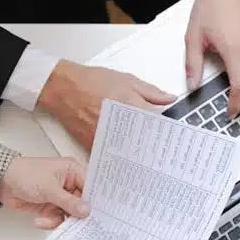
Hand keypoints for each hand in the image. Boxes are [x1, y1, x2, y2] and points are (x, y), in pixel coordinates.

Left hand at [0, 156, 89, 227]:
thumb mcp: (49, 188)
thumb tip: (86, 210)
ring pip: (70, 214)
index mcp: (72, 171)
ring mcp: (59, 196)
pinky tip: (39, 221)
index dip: (94, 201)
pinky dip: (50, 222)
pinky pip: (57, 219)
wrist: (2, 182)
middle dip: (77, 215)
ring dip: (61, 220)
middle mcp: (68, 184)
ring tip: (49, 221)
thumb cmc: (24, 174)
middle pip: (81, 204)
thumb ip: (69, 201)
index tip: (98, 215)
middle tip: (77, 226)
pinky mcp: (50, 206)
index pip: (90, 187)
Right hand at [37, 60, 173, 149]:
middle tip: (165, 153)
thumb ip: (151, 92)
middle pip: (144, 141)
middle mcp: (119, 124)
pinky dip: (120, 156)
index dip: (168, 131)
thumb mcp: (127, 80)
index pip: (157, 124)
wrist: (63, 88)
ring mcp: (106, 136)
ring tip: (149, 159)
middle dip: (155, 146)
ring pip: (129, 151)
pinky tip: (127, 158)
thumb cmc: (91, 82)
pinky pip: (111, 154)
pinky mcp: (94, 143)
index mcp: (130, 106)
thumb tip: (169, 99)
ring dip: (139, 154)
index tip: (176, 137)